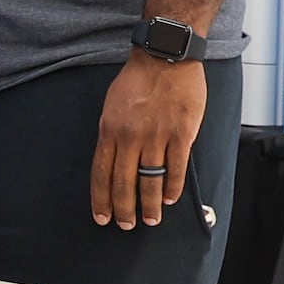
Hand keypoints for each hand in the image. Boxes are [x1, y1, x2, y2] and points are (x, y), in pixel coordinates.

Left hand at [90, 50, 204, 227]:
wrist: (165, 57)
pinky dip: (172, 186)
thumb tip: (113, 161)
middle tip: (127, 226)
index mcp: (109, 131)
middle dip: (124, 208)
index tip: (102, 217)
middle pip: (124, 182)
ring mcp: (157, 136)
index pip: (101, 173)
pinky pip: (176, 167)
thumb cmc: (137, 81)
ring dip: (150, 204)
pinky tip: (169, 198)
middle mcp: (130, 137)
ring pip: (151, 179)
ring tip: (150, 220)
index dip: (101, 199)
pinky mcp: (182, 133)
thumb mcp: (111, 107)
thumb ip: (112, 135)